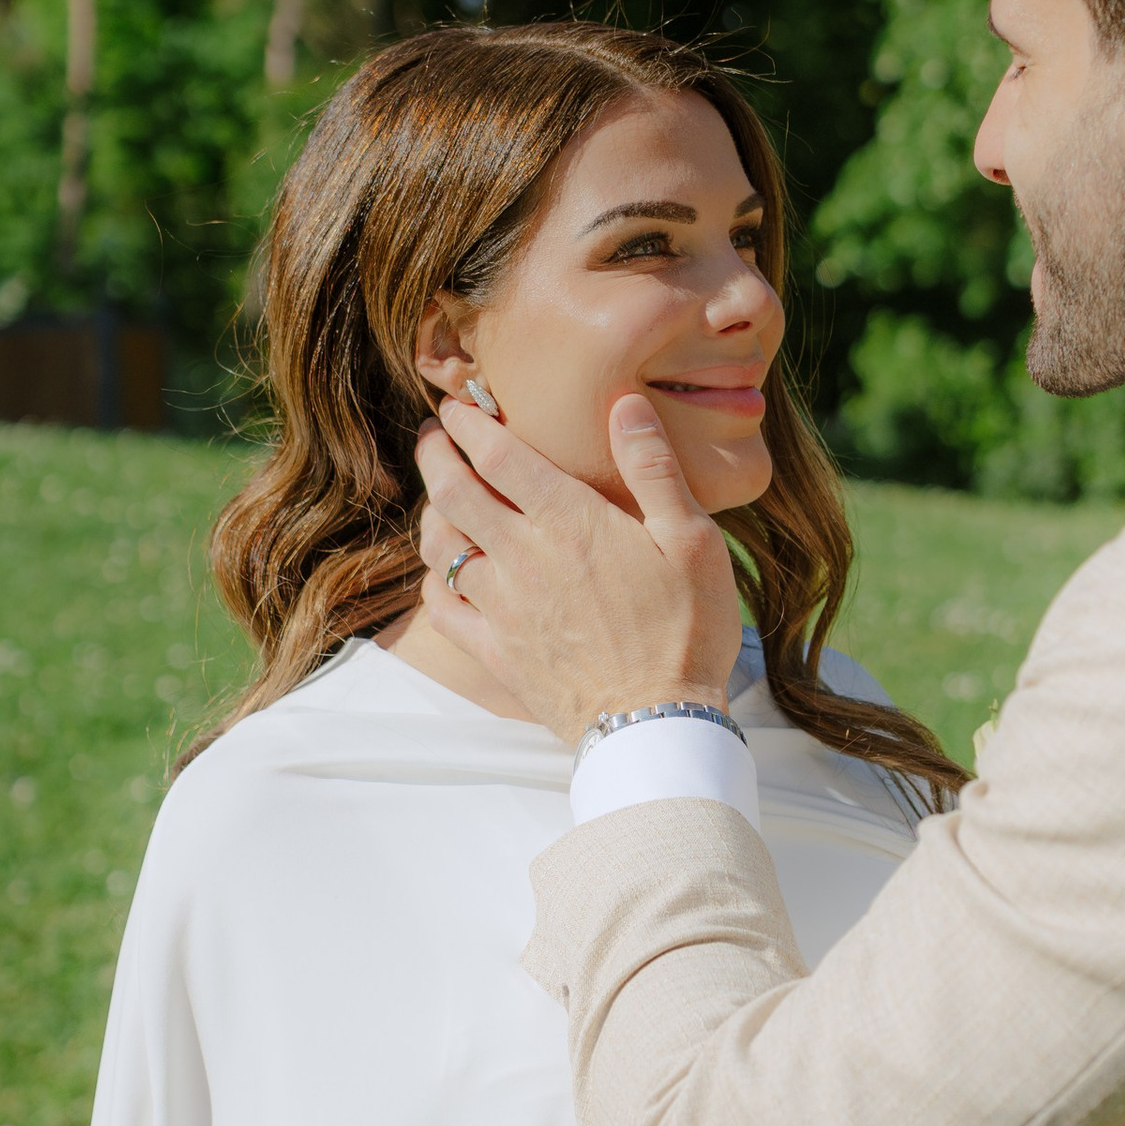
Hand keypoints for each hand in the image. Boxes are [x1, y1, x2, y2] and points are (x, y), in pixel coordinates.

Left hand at [415, 390, 741, 750]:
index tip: (457, 406)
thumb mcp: (692, 539)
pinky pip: (442, 608)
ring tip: (439, 497)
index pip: (497, 455)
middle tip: (434, 437)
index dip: (468, 423)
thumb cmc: (688, 629)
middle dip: (435, 454)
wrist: (657, 722)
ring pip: (441, 546)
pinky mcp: (496, 652)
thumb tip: (625, 403)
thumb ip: (654, 467)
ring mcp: (502, 608)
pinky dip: (434, 579)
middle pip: (453, 491)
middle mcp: (523, 557)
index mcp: (569, 521)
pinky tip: (444, 570)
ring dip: (432, 512)